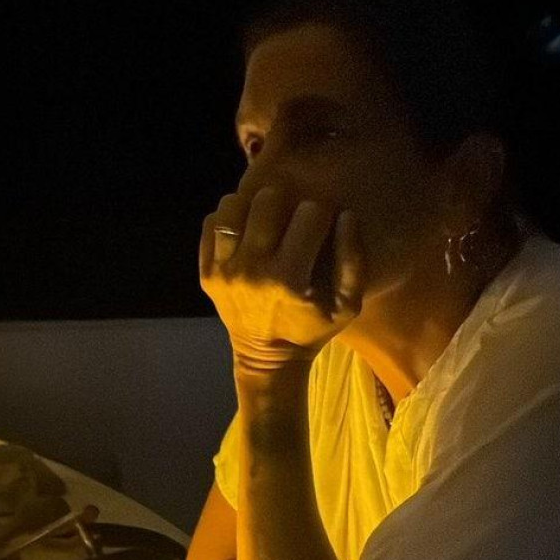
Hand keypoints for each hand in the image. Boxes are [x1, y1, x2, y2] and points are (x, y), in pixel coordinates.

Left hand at [199, 185, 364, 373]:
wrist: (267, 358)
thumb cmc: (312, 329)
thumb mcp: (347, 305)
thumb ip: (354, 261)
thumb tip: (346, 215)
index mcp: (289, 279)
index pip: (310, 214)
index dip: (321, 215)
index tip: (322, 226)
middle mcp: (251, 271)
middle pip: (267, 201)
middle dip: (286, 203)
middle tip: (292, 219)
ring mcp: (223, 270)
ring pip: (233, 205)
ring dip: (253, 206)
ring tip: (266, 220)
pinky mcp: (206, 272)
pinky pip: (211, 223)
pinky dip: (229, 220)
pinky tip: (245, 232)